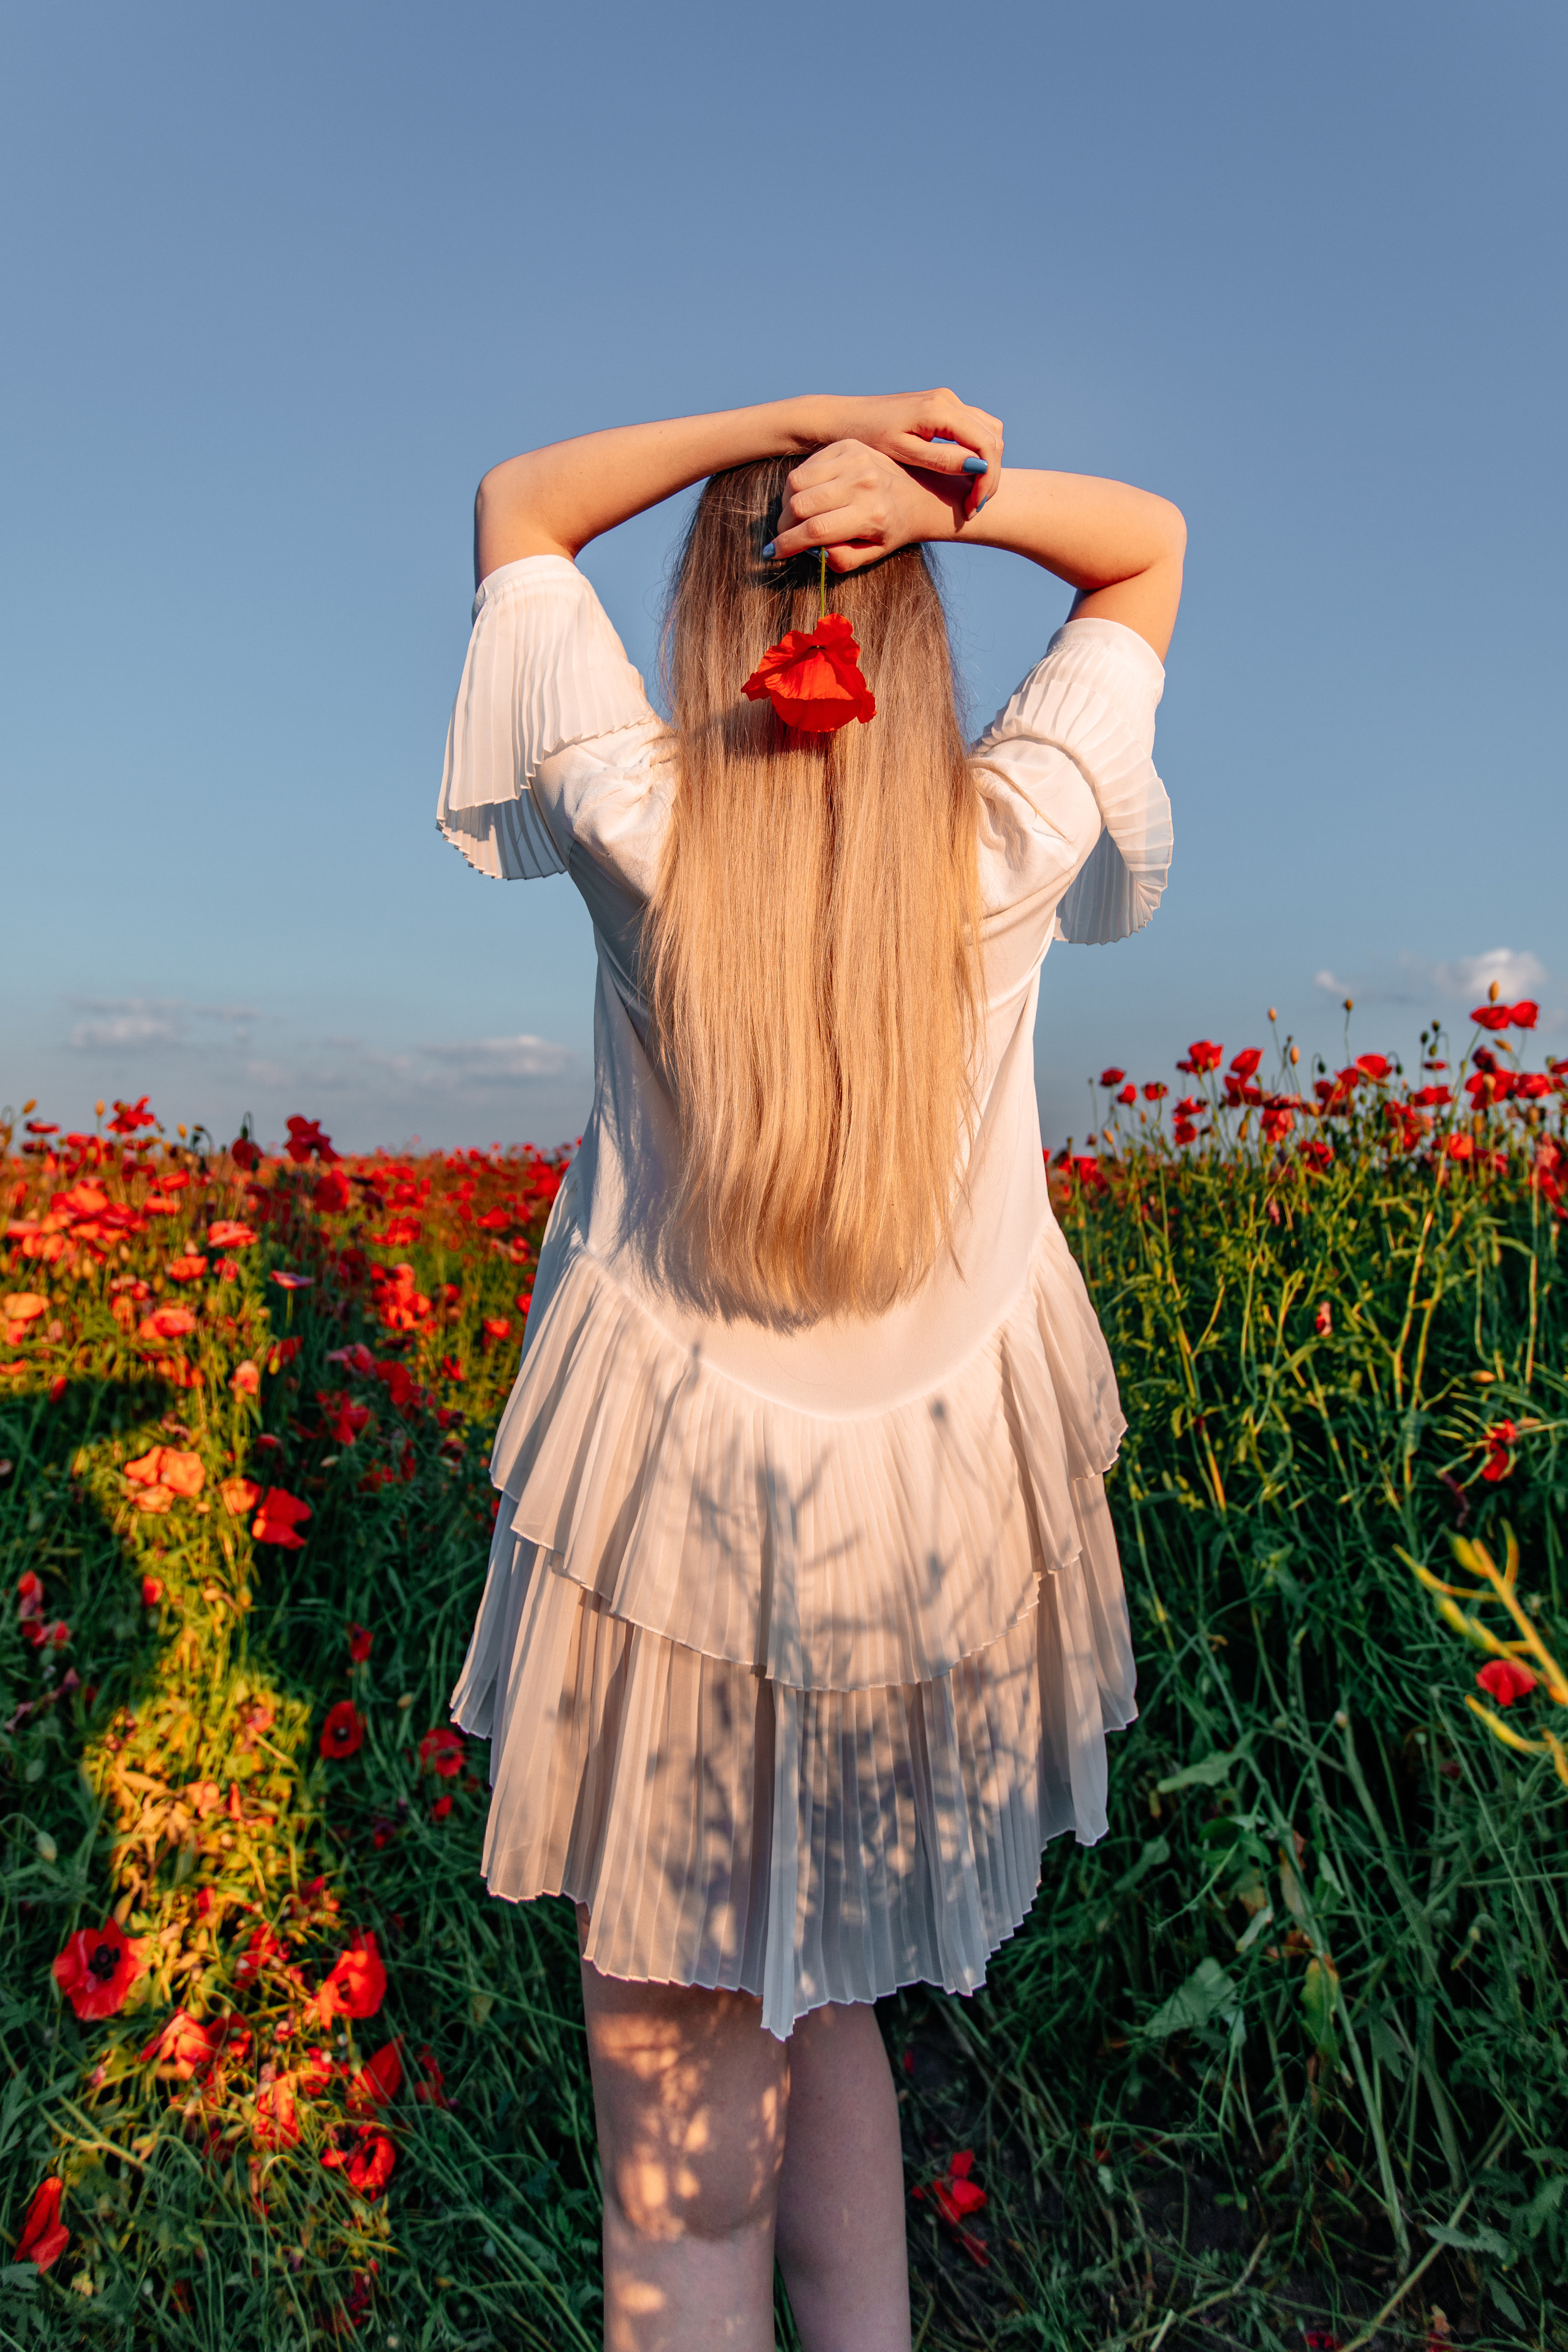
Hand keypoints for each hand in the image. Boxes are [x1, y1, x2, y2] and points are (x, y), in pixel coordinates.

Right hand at [769, 440, 971, 575]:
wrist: (918, 493)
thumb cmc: (891, 529)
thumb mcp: (871, 555)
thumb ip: (840, 559)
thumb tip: (810, 549)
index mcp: (871, 514)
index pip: (816, 530)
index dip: (788, 544)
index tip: (774, 553)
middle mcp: (862, 482)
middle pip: (800, 504)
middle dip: (784, 525)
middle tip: (785, 535)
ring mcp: (854, 458)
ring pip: (796, 481)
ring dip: (788, 503)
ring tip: (795, 516)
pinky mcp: (847, 445)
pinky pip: (806, 465)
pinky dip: (799, 483)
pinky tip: (809, 495)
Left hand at [818, 388, 1002, 521]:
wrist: (846, 416)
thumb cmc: (868, 437)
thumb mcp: (903, 453)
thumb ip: (940, 458)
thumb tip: (976, 467)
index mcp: (939, 410)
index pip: (985, 445)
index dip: (987, 480)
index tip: (973, 507)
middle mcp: (948, 400)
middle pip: (993, 439)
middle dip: (989, 477)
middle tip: (973, 507)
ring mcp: (947, 400)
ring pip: (989, 432)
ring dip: (986, 465)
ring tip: (970, 496)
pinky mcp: (943, 405)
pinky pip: (975, 428)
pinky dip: (978, 452)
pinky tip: (963, 477)